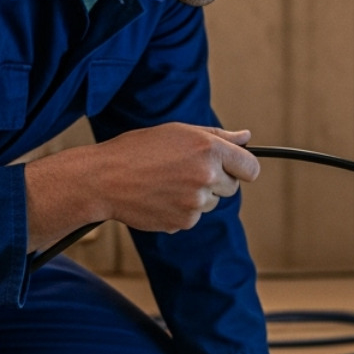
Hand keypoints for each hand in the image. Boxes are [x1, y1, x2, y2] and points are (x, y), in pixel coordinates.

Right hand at [24, 123, 259, 249]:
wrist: (103, 179)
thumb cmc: (138, 150)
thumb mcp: (178, 132)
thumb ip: (217, 136)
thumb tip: (247, 137)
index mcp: (209, 149)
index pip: (251, 167)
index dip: (242, 168)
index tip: (234, 169)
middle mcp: (206, 176)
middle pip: (232, 187)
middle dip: (216, 181)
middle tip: (185, 172)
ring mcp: (195, 201)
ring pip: (212, 203)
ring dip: (197, 196)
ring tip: (167, 183)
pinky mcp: (183, 221)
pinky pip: (193, 217)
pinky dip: (181, 210)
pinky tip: (160, 197)